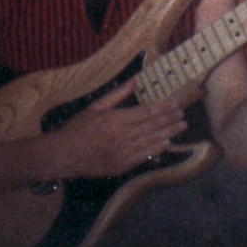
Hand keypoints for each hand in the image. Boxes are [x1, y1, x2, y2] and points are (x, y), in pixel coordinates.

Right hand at [46, 79, 186, 178]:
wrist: (63, 155)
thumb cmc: (77, 128)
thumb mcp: (95, 106)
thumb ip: (117, 94)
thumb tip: (135, 80)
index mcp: (114, 120)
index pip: (145, 113)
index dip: (162, 109)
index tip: (175, 104)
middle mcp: (120, 137)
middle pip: (151, 127)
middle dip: (170, 120)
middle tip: (183, 114)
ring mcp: (121, 153)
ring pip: (151, 142)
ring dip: (168, 134)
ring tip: (181, 127)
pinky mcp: (121, 166)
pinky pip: (143, 157)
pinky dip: (156, 149)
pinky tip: (166, 143)